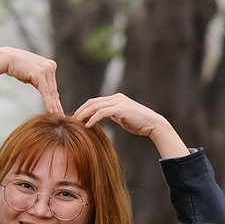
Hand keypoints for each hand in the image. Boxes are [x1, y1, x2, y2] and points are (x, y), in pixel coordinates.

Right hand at [0, 46, 63, 117]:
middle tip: (61, 116)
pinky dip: (48, 103)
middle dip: (56, 104)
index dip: (55, 99)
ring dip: (54, 106)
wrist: (6, 59)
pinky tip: (51, 112)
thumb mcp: (32, 75)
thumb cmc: (17, 67)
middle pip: (53, 90)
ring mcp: (46, 70)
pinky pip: (45, 92)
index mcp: (50, 65)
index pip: (53, 86)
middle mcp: (51, 66)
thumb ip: (40, 81)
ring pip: (51, 92)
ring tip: (57, 116)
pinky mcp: (40, 75)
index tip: (58, 109)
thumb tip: (46, 91)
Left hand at [70, 94, 187, 157]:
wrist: (153, 124)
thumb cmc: (138, 123)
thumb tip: (102, 118)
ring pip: (95, 106)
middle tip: (71, 120)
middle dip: (80, 111)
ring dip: (83, 115)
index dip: (83, 109)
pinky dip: (93, 118)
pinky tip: (87, 126)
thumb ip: (113, 115)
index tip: (75, 118)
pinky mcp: (120, 109)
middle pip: (92, 102)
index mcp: (115, 99)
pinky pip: (102, 112)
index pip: (94, 102)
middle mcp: (116, 98)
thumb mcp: (122, 118)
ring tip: (76, 123)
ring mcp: (118, 102)